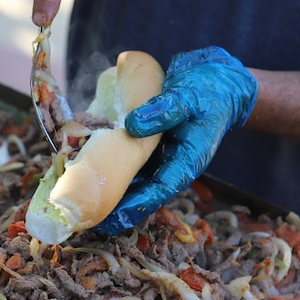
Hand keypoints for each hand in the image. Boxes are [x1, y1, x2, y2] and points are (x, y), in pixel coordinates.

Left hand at [92, 46, 257, 234]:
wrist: (216, 80)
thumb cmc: (207, 91)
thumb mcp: (188, 97)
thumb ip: (165, 110)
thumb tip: (132, 125)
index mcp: (187, 160)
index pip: (161, 190)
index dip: (137, 205)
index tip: (114, 216)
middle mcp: (172, 163)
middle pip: (143, 192)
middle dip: (117, 207)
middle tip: (88, 218)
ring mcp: (160, 156)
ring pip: (134, 180)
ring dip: (111, 190)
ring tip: (83, 200)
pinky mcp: (150, 146)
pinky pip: (128, 162)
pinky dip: (111, 167)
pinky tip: (89, 169)